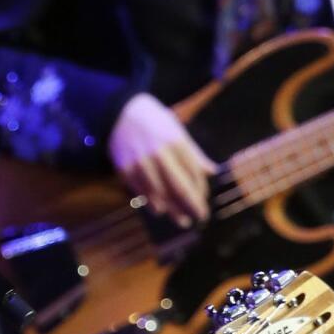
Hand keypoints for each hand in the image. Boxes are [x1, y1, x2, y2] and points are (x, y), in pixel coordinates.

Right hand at [108, 93, 216, 227]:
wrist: (120, 113)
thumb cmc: (154, 122)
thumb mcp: (177, 132)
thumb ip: (194, 153)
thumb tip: (212, 171)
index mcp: (175, 143)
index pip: (193, 173)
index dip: (200, 191)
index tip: (204, 201)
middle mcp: (158, 154)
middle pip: (178, 187)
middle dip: (191, 205)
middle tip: (199, 218)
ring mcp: (140, 163)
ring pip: (159, 193)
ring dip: (172, 209)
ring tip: (181, 220)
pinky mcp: (124, 169)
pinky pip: (140, 191)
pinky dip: (151, 201)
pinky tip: (159, 209)